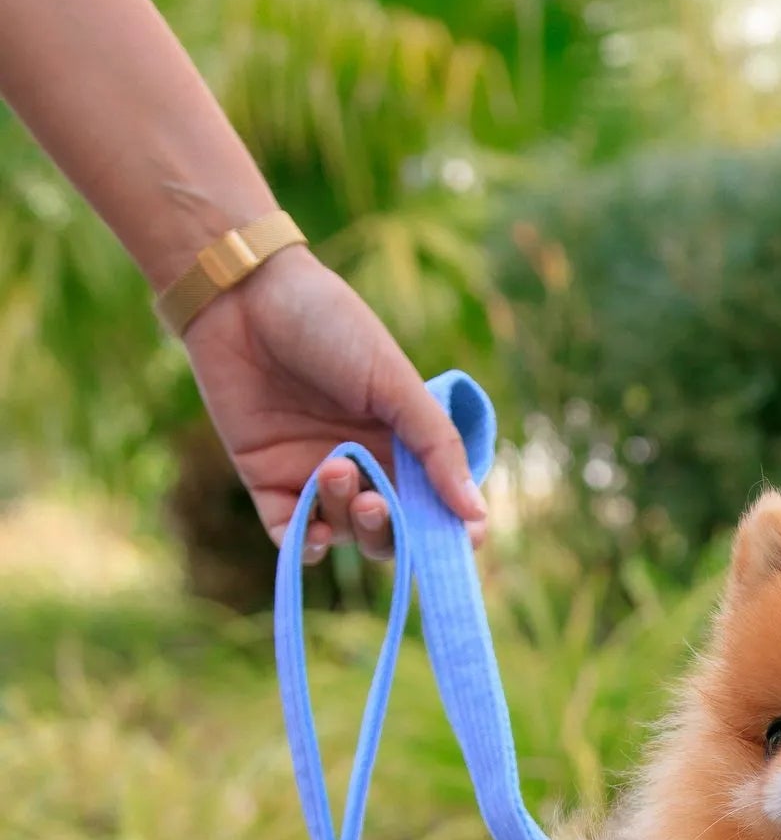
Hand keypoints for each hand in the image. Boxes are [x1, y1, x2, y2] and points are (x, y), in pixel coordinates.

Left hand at [182, 246, 488, 560]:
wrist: (245, 295)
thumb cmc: (330, 325)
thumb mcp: (395, 382)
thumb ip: (437, 448)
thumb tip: (477, 514)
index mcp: (402, 441)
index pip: (434, 505)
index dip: (450, 531)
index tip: (464, 539)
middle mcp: (364, 464)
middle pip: (389, 532)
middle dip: (388, 531)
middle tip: (376, 502)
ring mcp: (314, 475)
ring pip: (343, 533)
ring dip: (345, 516)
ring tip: (333, 467)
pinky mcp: (268, 480)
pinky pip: (291, 536)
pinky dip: (305, 544)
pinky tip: (312, 530)